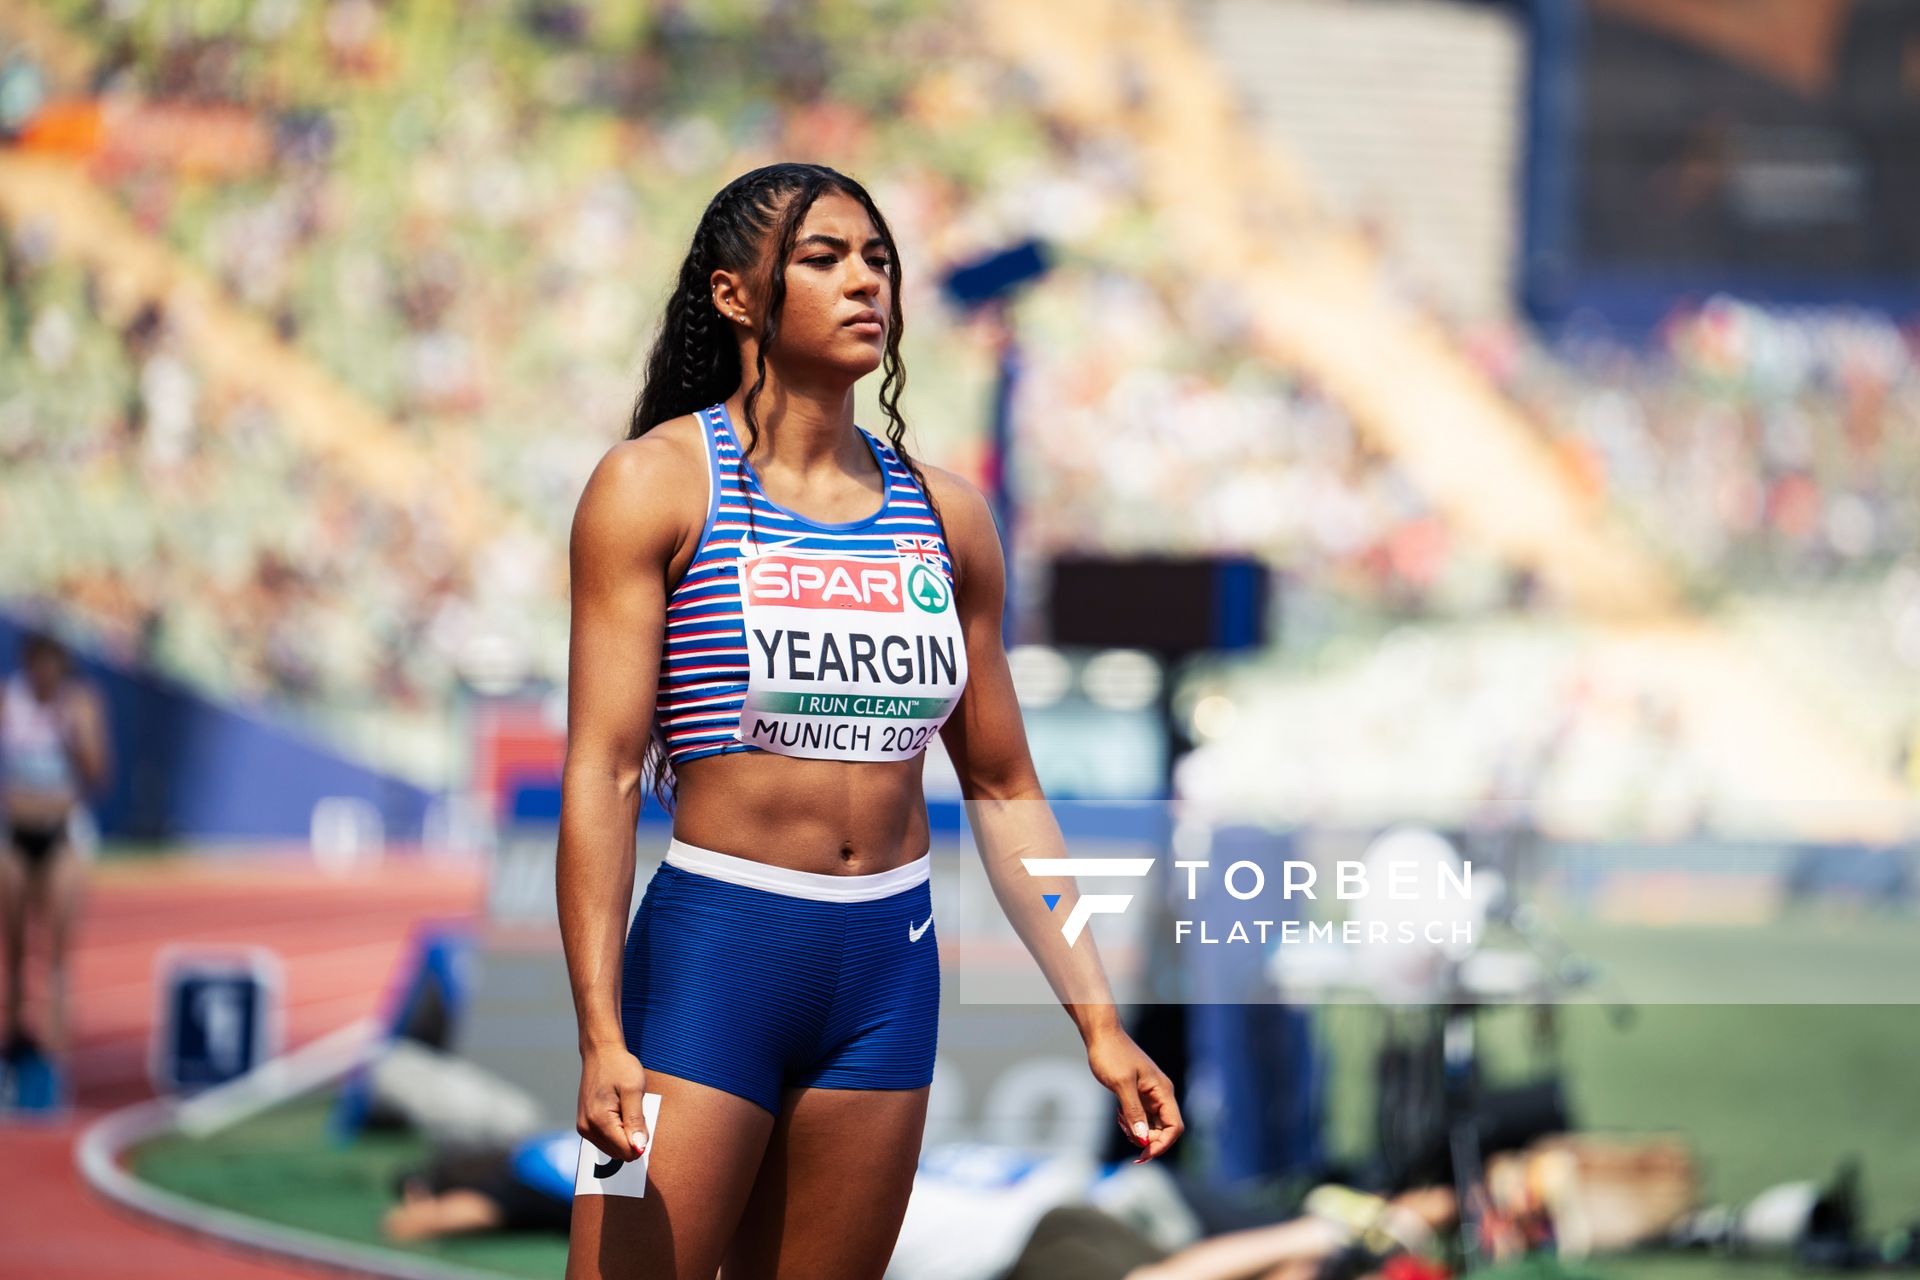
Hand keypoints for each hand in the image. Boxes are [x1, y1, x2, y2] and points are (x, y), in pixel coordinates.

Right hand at [577, 1043, 648, 1160]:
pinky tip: (619, 1111)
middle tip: (633, 1110)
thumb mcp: (634, 1091)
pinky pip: (606, 1141)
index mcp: (599, 1121)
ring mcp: (584, 1128)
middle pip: (620, 1153)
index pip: (627, 1151)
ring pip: (613, 1149)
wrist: (601, 1053)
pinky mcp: (584, 1125)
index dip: (641, 1140)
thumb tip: (639, 1149)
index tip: (642, 1117)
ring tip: (625, 1109)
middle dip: (632, 1137)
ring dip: (625, 1134)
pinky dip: (617, 1131)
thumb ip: (636, 1121)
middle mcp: (587, 1128)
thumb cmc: (619, 1067)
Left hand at [1088, 1029, 1183, 1162]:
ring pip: (1151, 1127)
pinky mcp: (1139, 1096)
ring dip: (1137, 1132)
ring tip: (1120, 1120)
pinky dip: (1131, 1124)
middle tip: (1127, 1134)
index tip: (1144, 1153)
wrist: (1102, 1036)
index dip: (1162, 1144)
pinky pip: (1141, 1119)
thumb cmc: (1112, 1054)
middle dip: (1147, 1140)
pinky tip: (1119, 1116)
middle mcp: (1160, 1095)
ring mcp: (1150, 1096)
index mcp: (1163, 1091)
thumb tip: (1142, 1139)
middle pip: (1164, 1130)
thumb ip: (1133, 1111)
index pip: (1174, 1127)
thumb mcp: (1122, 1083)